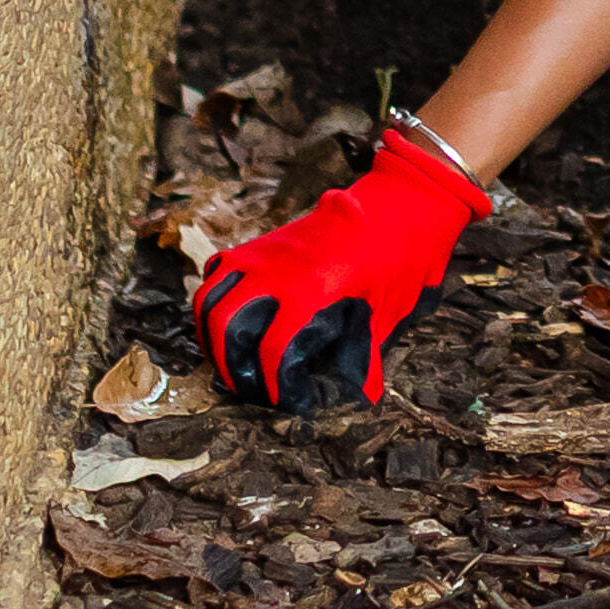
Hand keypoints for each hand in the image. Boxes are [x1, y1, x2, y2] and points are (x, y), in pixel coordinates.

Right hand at [195, 120, 487, 408]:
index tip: (289, 402)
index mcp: (308, 292)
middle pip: (226, 326)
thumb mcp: (384, 316)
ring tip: (229, 363)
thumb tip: (358, 399)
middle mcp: (275, 271)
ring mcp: (261, 253)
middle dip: (232, 366)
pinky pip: (218, 273)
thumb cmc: (397, 262)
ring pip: (210, 299)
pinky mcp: (258, 244)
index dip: (277, 386)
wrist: (399, 206)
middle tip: (250, 388)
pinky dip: (214, 300)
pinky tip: (227, 321)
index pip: (273, 351)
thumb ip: (363, 360)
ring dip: (213, 336)